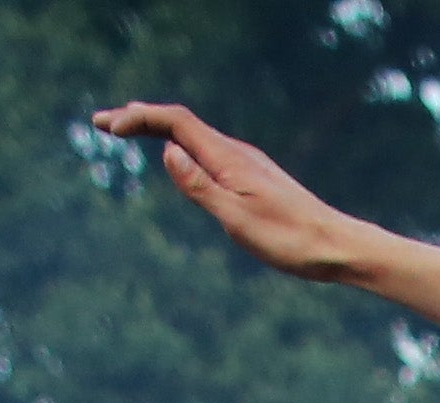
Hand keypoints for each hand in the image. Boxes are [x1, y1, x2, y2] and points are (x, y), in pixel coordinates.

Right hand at [91, 99, 373, 279]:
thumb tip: (167, 151)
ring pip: (194, 136)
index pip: (176, 123)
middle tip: (102, 123)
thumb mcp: (237, 219)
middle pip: (181, 124)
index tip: (109, 126)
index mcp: (229, 159)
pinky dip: (181, 144)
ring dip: (158, 130)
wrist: (336, 246)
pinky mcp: (254, 177)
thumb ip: (201, 186)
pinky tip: (176, 154)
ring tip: (127, 129)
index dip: (140, 118)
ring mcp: (246, 163)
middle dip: (140, 119)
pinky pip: (208, 150)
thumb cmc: (289, 241)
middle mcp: (236, 153)